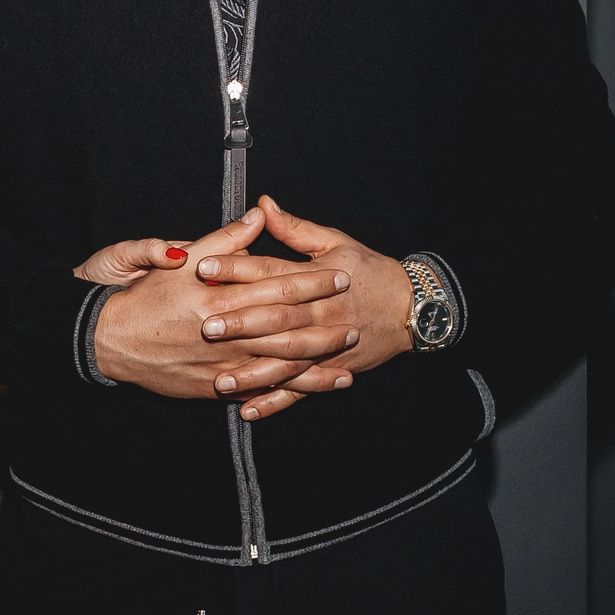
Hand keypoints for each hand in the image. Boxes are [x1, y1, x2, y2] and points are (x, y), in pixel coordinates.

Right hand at [92, 207, 362, 400]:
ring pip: (278, 366)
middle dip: (324, 327)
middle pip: (286, 329)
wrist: (107, 340)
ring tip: (346, 363)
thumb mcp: (181, 260)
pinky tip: (309, 389)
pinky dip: (286, 392)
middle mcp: (225, 333)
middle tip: (357, 323)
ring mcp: (220, 364)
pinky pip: (256, 391)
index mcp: (221, 296)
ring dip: (315, 366)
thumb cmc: (142, 296)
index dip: (314, 281)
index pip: (279, 285)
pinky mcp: (211, 388)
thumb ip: (224, 240)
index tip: (342, 275)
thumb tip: (259, 216)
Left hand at [194, 195, 414, 420]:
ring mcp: (327, 345)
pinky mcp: (331, 369)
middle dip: (241, 323)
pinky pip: (301, 390)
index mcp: (318, 278)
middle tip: (206, 325)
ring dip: (254, 372)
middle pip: (277, 318)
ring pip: (287, 360)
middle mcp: (321, 313)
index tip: (204, 267)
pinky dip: (275, 402)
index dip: (238, 268)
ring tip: (221, 379)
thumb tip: (262, 205)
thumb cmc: (369, 270)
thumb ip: (295, 228)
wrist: (411, 308)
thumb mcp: (336, 242)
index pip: (272, 271)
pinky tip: (248, 410)